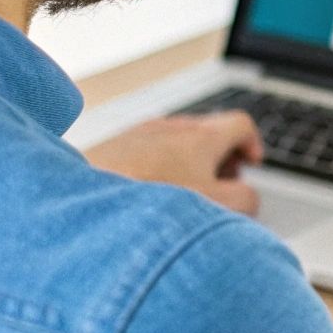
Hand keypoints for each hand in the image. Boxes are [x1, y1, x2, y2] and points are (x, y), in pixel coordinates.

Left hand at [85, 112, 264, 214]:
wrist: (80, 204)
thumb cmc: (147, 203)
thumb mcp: (217, 208)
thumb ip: (246, 201)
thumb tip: (247, 198)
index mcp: (202, 135)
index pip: (241, 123)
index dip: (252, 144)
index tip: (250, 165)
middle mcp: (171, 127)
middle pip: (208, 132)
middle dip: (220, 159)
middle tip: (219, 186)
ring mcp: (138, 134)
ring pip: (175, 143)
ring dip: (187, 166)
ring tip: (181, 196)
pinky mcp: (111, 147)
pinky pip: (144, 152)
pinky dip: (155, 170)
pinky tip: (145, 198)